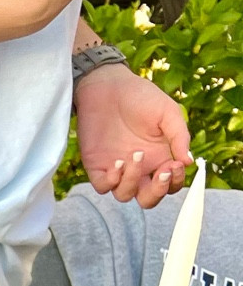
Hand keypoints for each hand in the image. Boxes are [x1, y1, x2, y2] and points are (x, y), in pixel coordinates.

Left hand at [77, 62, 191, 204]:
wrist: (108, 87)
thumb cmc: (141, 97)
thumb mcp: (168, 113)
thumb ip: (179, 137)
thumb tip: (190, 162)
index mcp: (160, 157)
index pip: (170, 184)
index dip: (174, 182)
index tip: (175, 165)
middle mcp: (140, 168)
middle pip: (148, 198)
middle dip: (156, 192)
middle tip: (160, 172)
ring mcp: (117, 169)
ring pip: (125, 195)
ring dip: (133, 181)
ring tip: (135, 155)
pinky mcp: (96, 166)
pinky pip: (103, 187)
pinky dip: (111, 181)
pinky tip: (117, 162)